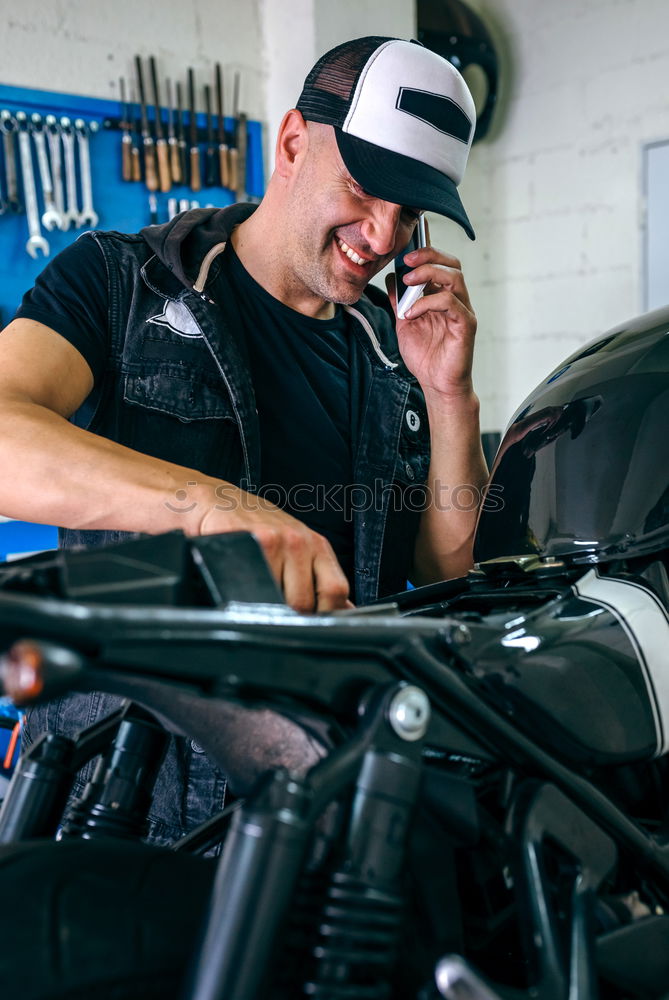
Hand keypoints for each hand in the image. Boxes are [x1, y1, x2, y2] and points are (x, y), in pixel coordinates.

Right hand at [193, 484, 351, 613]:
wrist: (217, 501)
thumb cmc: (257, 526)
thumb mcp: (297, 549)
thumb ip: (320, 579)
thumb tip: (344, 612)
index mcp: (316, 546)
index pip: (335, 591)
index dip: (325, 614)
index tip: (311, 623)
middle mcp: (299, 542)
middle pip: (304, 602)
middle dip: (290, 617)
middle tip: (273, 610)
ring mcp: (274, 541)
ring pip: (276, 600)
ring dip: (264, 608)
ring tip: (253, 592)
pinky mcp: (247, 541)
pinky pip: (251, 587)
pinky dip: (243, 594)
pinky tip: (237, 583)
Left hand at [386, 243, 476, 401]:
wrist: (436, 384)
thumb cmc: (425, 357)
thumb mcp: (404, 324)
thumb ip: (399, 301)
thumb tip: (391, 278)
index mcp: (443, 297)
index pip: (442, 264)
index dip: (427, 251)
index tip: (404, 252)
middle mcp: (457, 300)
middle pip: (451, 264)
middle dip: (428, 256)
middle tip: (406, 261)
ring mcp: (463, 311)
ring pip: (454, 277)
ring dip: (428, 274)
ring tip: (407, 282)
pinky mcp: (466, 324)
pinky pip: (450, 302)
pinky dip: (428, 302)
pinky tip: (412, 313)